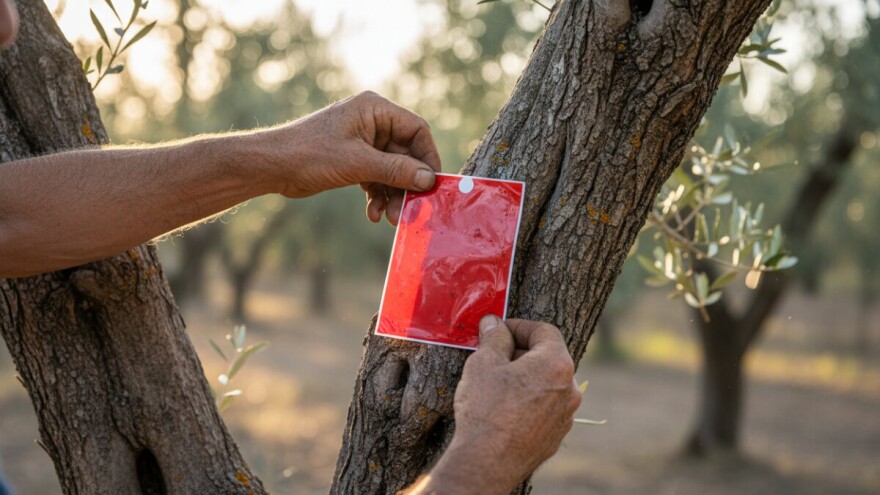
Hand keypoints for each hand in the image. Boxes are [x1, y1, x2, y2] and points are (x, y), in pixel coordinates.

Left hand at [261, 91, 440, 224]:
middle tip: (410, 211)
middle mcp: (372, 122)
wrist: (272, 166)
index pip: (417, 130)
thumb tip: (428, 179)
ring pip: (392, 170)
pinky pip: (376, 178)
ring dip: (392, 195)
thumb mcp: (358, 163)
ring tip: (390, 218)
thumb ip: (396, 170)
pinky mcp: (354, 160)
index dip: (428, 157)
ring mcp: (363, 142)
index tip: (432, 184)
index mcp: (375, 109)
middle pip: (406, 154)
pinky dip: (377, 195)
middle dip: (407, 184)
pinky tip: (373, 213)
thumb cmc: (310, 154)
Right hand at [408, 316, 580, 493]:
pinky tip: (504, 409)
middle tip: (493, 356)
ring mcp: (566, 416)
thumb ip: (494, 337)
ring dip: (525, 378)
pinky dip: (528, 401)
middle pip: (547, 357)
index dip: (519, 326)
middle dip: (521, 352)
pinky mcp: (555, 436)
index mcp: (557, 364)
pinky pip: (544, 408)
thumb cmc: (486, 409)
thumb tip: (494, 324)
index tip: (498, 330)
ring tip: (496, 384)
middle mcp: (570, 389)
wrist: (487, 462)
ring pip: (547, 384)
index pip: (544, 330)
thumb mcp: (484, 362)